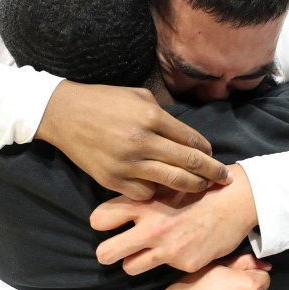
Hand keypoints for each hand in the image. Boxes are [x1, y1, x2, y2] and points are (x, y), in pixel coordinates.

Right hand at [36, 81, 229, 200]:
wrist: (64, 114)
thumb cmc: (104, 100)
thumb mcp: (139, 96)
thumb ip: (164, 116)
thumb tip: (187, 137)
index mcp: (151, 117)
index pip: (192, 140)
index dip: (208, 151)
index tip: (214, 156)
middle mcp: (142, 142)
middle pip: (189, 163)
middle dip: (212, 173)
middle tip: (224, 179)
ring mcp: (127, 164)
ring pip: (171, 182)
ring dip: (191, 186)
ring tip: (202, 188)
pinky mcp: (112, 180)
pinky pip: (145, 192)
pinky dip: (156, 191)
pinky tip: (161, 187)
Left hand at [93, 164, 256, 273]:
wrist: (235, 200)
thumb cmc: (198, 189)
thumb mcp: (166, 183)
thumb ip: (141, 194)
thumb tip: (115, 205)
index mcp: (143, 203)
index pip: (99, 219)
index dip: (101, 223)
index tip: (109, 225)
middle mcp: (151, 227)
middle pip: (105, 253)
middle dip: (107, 252)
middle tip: (115, 249)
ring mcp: (167, 248)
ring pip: (128, 267)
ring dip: (135, 261)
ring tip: (147, 251)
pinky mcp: (184, 263)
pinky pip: (163, 270)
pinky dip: (169, 261)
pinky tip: (182, 248)